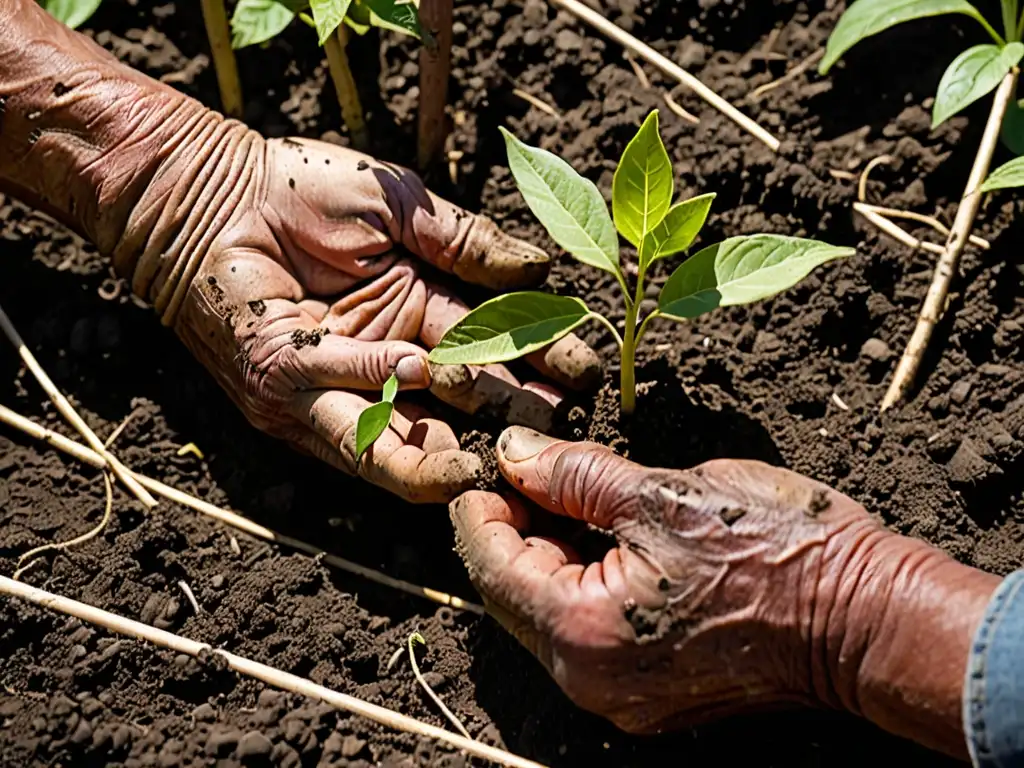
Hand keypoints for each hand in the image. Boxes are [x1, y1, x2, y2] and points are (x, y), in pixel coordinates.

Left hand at [144, 137, 599, 503]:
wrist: (211, 187)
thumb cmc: (302, 188)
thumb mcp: (399, 206)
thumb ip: (465, 240)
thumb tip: (540, 269)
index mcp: (419, 315)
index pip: (493, 346)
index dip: (538, 359)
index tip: (583, 370)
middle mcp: (385, 359)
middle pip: (458, 402)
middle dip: (507, 415)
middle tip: (554, 425)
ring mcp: (335, 380)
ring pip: (396, 433)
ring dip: (442, 451)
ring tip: (488, 463)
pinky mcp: (283, 383)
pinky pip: (337, 395)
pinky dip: (376, 383)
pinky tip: (420, 373)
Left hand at [451, 428, 998, 755]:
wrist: (866, 620)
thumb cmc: (776, 552)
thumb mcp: (664, 494)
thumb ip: (575, 476)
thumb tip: (515, 455)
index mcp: (583, 631)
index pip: (493, 567)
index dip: (479, 511)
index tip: (483, 469)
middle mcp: (592, 680)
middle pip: (515, 598)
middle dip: (512, 533)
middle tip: (524, 475)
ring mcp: (623, 697)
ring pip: (551, 618)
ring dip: (548, 559)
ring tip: (566, 499)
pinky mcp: (652, 696)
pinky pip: (589, 637)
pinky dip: (582, 588)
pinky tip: (602, 543)